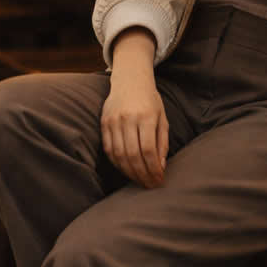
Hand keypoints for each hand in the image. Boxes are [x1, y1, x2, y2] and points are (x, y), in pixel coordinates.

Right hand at [101, 74, 168, 188]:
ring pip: (119, 155)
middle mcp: (128, 118)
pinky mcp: (104, 123)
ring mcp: (113, 121)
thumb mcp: (162, 119)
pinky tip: (127, 170)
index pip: (148, 149)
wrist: (130, 81)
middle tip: (149, 185)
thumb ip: (162, 143)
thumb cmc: (150, 101)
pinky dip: (117, 163)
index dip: (153, 168)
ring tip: (139, 180)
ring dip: (130, 172)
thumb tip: (160, 167)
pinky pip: (109, 149)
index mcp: (146, 116)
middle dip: (142, 174)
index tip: (159, 180)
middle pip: (132, 155)